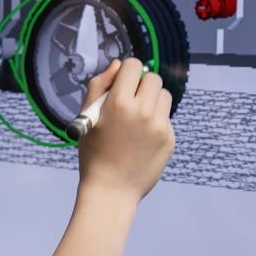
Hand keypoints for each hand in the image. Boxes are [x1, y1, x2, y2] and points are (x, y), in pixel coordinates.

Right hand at [76, 58, 175, 199]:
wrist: (111, 190)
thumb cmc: (93, 153)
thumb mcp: (86, 117)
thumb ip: (100, 85)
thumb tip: (118, 65)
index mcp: (119, 102)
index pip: (134, 66)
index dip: (127, 73)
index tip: (122, 85)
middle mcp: (143, 111)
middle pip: (153, 78)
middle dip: (142, 85)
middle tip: (131, 102)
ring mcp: (160, 126)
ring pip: (164, 96)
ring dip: (153, 101)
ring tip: (138, 119)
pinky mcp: (170, 139)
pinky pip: (167, 118)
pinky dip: (157, 122)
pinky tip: (143, 138)